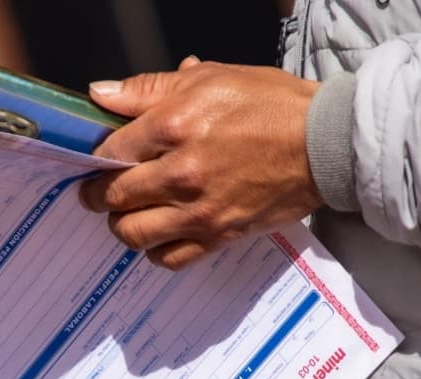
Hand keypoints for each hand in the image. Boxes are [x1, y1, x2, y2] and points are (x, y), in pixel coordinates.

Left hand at [79, 58, 322, 268]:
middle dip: (98, 195)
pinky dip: (156, 251)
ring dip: (123, 225)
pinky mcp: (219, 236)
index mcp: (173, 126)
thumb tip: (101, 95)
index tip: (99, 160)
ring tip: (130, 213)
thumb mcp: (209, 78)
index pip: (109, 151)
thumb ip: (148, 88)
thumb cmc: (271, 105)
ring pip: (132, 234)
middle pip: (112, 197)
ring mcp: (199, 210)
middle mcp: (180, 173)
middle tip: (101, 191)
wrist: (324, 144)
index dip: (97, 157)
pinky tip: (160, 235)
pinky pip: (169, 258)